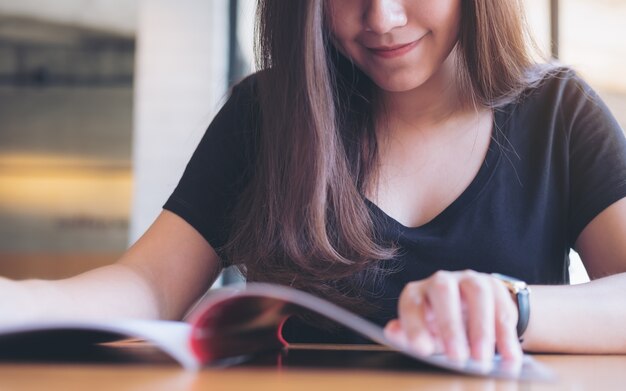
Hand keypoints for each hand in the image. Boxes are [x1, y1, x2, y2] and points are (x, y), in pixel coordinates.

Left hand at [383, 270, 522, 362]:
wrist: (474, 313)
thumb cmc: (440, 326)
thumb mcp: (424, 333)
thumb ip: (408, 334)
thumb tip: (391, 331)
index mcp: (418, 292)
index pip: (411, 302)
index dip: (414, 324)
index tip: (421, 350)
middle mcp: (441, 281)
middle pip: (443, 291)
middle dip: (450, 325)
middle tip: (457, 358)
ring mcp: (469, 280)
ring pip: (477, 294)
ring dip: (481, 328)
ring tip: (482, 360)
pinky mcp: (495, 287)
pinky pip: (502, 307)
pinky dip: (507, 336)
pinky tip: (510, 358)